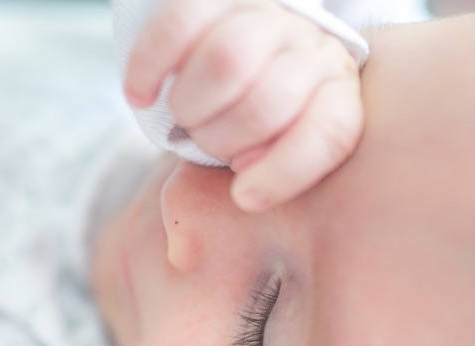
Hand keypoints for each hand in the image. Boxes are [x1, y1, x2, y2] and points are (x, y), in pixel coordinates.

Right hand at [124, 0, 362, 211]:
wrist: (244, 52)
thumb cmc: (257, 118)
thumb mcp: (278, 148)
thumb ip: (274, 168)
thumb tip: (246, 192)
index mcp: (335, 93)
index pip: (329, 133)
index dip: (283, 172)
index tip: (245, 196)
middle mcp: (310, 47)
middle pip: (263, 104)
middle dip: (220, 139)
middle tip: (207, 139)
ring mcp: (262, 15)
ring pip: (226, 61)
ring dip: (189, 106)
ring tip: (182, 115)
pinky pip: (177, 27)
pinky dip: (148, 69)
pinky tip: (140, 95)